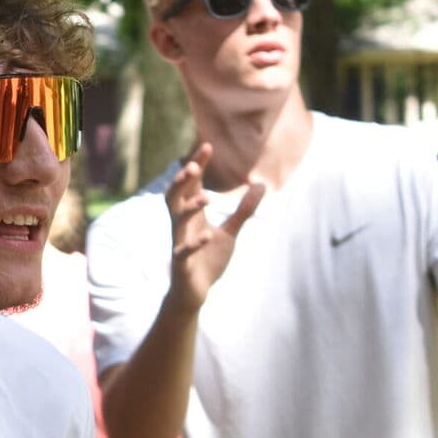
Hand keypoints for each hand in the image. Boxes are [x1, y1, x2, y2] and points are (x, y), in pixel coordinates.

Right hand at [165, 142, 263, 312]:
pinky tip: (207, 235)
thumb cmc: (208, 259)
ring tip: (206, 197)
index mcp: (191, 215)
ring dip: (189, 207)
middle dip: (183, 181)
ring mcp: (179, 242)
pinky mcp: (182, 263)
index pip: (191, 184)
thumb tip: (262, 184)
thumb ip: (244, 210)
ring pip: (177, 220)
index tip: (206, 145)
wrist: (194, 293)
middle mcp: (182, 225)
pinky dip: (194, 242)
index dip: (196, 164)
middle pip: (175, 196)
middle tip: (194, 166)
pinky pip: (184, 250)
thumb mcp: (230, 232)